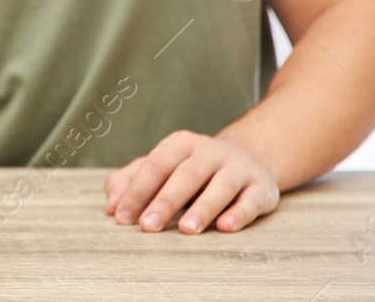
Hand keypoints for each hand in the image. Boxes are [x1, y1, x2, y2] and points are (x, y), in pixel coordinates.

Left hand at [104, 130, 280, 232]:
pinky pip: (251, 200)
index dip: (137, 191)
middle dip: (165, 202)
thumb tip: (112, 207)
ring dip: (203, 208)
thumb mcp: (161, 168)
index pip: (155, 166)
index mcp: (180, 144)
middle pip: (186, 175)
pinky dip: (239, 214)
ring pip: (221, 186)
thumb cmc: (192, 169)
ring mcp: (238, 169)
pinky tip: (224, 227)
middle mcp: (210, 152)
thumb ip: (130, 182)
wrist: (249, 159)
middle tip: (148, 226)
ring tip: (186, 230)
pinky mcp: (262, 188)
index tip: (122, 218)